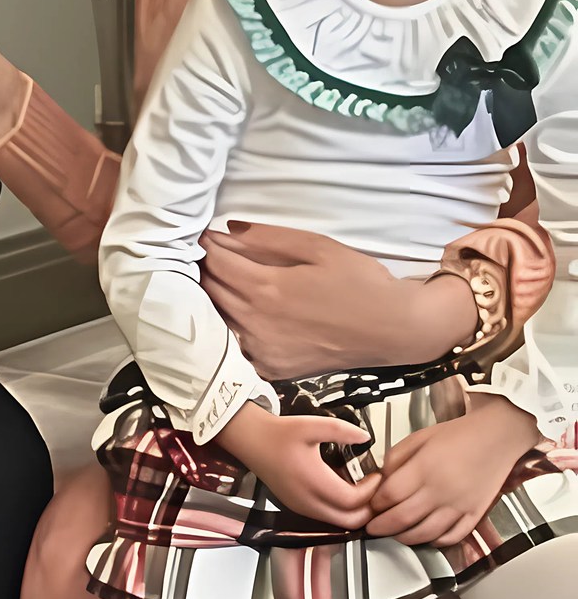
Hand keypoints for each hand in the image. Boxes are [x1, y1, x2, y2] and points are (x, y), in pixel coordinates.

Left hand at [200, 223, 478, 381]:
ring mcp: (262, 351)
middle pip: (210, 292)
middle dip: (205, 269)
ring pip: (218, 319)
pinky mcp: (271, 369)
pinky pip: (237, 344)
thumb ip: (268, 238)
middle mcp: (256, 325)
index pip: (216, 263)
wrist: (394, 331)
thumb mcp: (318, 247)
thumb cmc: (360, 283)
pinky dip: (231, 325)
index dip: (207, 245)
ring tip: (221, 278)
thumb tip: (227, 230)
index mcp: (266, 290)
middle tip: (208, 253)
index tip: (204, 234)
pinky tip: (242, 311)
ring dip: (213, 297)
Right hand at [219, 402, 374, 528]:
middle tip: (375, 489)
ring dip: (354, 511)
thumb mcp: (311, 425)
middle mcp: (305, 500)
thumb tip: (365, 436)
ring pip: (338, 523)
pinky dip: (340, 510)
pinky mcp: (297, 507)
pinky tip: (342, 489)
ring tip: (361, 489)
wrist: (251, 441)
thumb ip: (341, 430)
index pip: (352, 501)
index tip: (377, 476)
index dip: (371, 491)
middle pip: (348, 522)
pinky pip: (326, 518)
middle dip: (367, 509)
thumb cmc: (277, 434)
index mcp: (311, 480)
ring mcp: (300, 507)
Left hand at [367, 394, 538, 544]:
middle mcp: (441, 490)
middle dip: (381, 527)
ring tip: (395, 534)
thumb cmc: (458, 435)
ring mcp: (459, 505)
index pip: (389, 495)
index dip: (375, 504)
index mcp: (424, 468)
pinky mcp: (475, 514)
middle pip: (402, 518)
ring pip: (424, 533)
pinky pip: (451, 537)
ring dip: (404, 538)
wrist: (497, 437)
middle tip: (373, 528)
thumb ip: (395, 459)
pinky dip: (434, 541)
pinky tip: (425, 536)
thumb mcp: (419, 437)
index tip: (371, 505)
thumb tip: (380, 481)